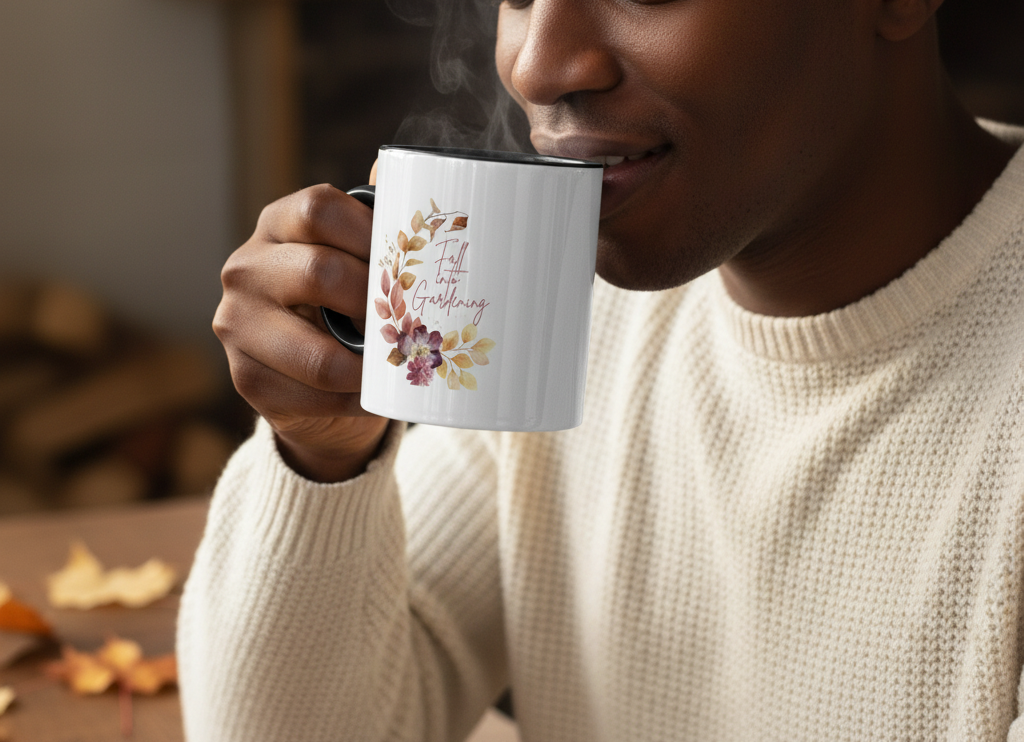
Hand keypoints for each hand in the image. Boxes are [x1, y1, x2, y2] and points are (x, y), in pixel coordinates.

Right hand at [213, 164, 388, 481]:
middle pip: (318, 272)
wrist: (317, 379)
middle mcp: (246, 268)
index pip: (320, 208)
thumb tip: (398, 166)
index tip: (407, 259)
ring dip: (367, 367)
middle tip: (406, 319)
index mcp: (278, 224)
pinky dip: (352, 401)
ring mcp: (236, 324)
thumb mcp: (361, 258)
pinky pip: (311, 396)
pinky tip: (371, 396)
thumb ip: (378, 220)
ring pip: (315, 353)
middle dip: (373, 302)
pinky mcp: (244, 379)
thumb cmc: (348, 306)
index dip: (370, 232)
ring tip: (395, 365)